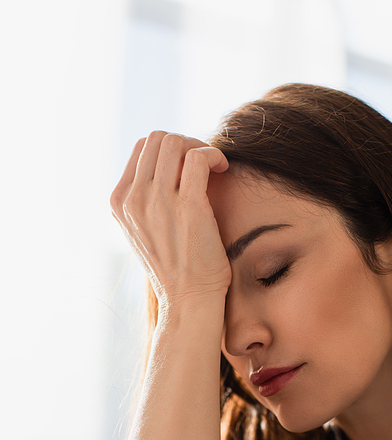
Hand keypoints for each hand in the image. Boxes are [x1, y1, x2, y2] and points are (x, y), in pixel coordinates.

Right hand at [110, 131, 231, 309]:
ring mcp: (159, 202)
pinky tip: (223, 168)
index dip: (168, 150)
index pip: (141, 149)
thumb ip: (145, 200)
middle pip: (157, 139)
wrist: (188, 300)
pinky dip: (214, 155)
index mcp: (119, 202)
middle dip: (185, 143)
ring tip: (214, 166)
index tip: (187, 167)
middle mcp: (134, 199)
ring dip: (200, 146)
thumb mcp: (144, 231)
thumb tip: (168, 166)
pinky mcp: (189, 206)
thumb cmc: (175, 268)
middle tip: (204, 164)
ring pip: (176, 142)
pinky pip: (199, 157)